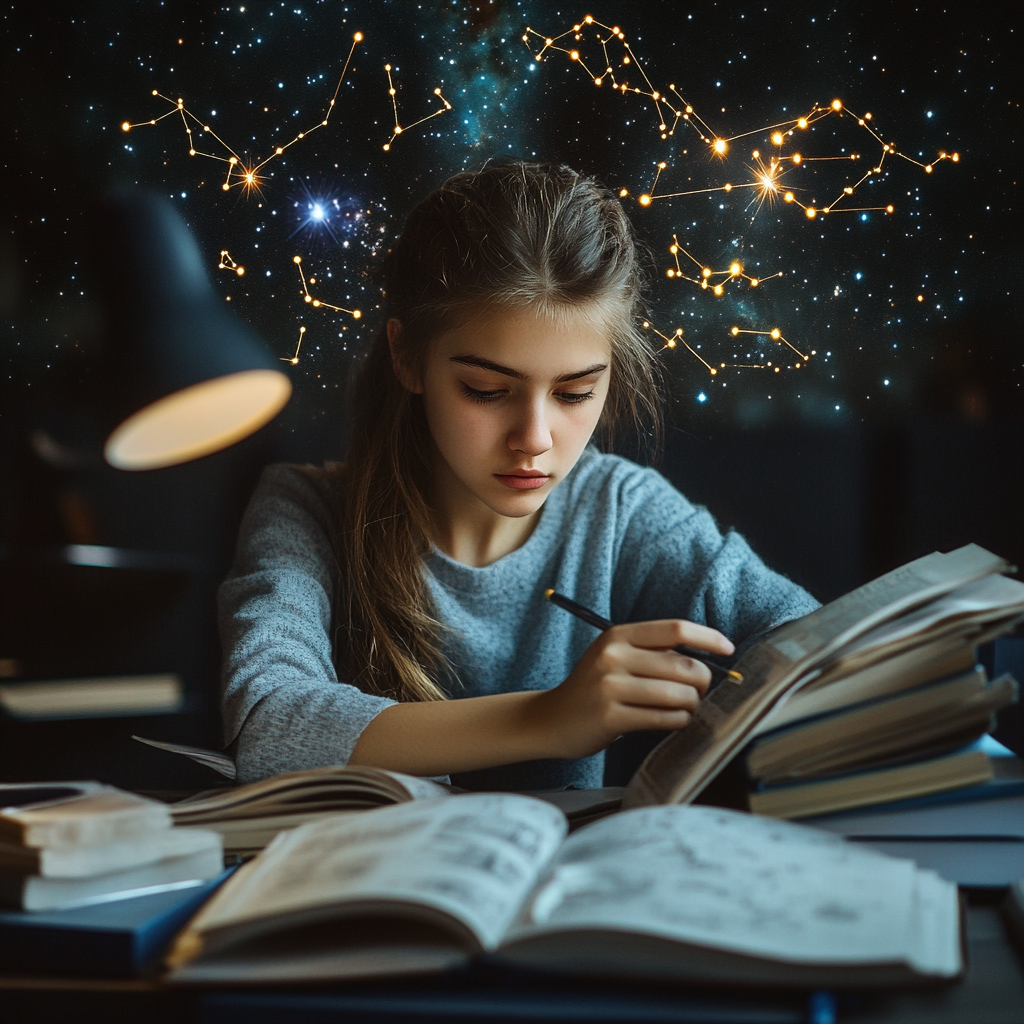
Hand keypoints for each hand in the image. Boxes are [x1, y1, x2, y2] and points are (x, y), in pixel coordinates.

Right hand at [531, 620, 734, 759]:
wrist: (552, 718)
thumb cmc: (595, 687)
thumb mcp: (615, 656)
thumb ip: (652, 652)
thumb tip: (708, 658)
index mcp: (618, 635)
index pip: (675, 629)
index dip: (708, 638)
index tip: (728, 650)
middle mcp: (613, 657)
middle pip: (682, 666)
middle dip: (703, 681)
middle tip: (700, 691)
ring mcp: (610, 687)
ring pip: (677, 695)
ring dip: (691, 705)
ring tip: (685, 708)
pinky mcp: (611, 717)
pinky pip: (664, 719)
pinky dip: (679, 721)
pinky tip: (673, 720)